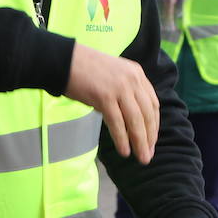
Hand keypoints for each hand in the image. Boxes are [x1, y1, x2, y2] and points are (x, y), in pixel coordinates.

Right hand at [65, 43, 158, 162]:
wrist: (63, 60)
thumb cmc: (85, 70)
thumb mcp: (114, 75)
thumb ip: (126, 92)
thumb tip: (131, 119)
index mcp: (136, 73)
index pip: (152, 103)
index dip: (154, 124)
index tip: (152, 140)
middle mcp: (132, 80)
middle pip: (147, 114)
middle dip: (149, 137)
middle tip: (148, 155)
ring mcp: (119, 88)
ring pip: (135, 121)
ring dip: (140, 142)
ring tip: (141, 158)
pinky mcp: (105, 97)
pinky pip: (118, 123)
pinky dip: (122, 139)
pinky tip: (124, 151)